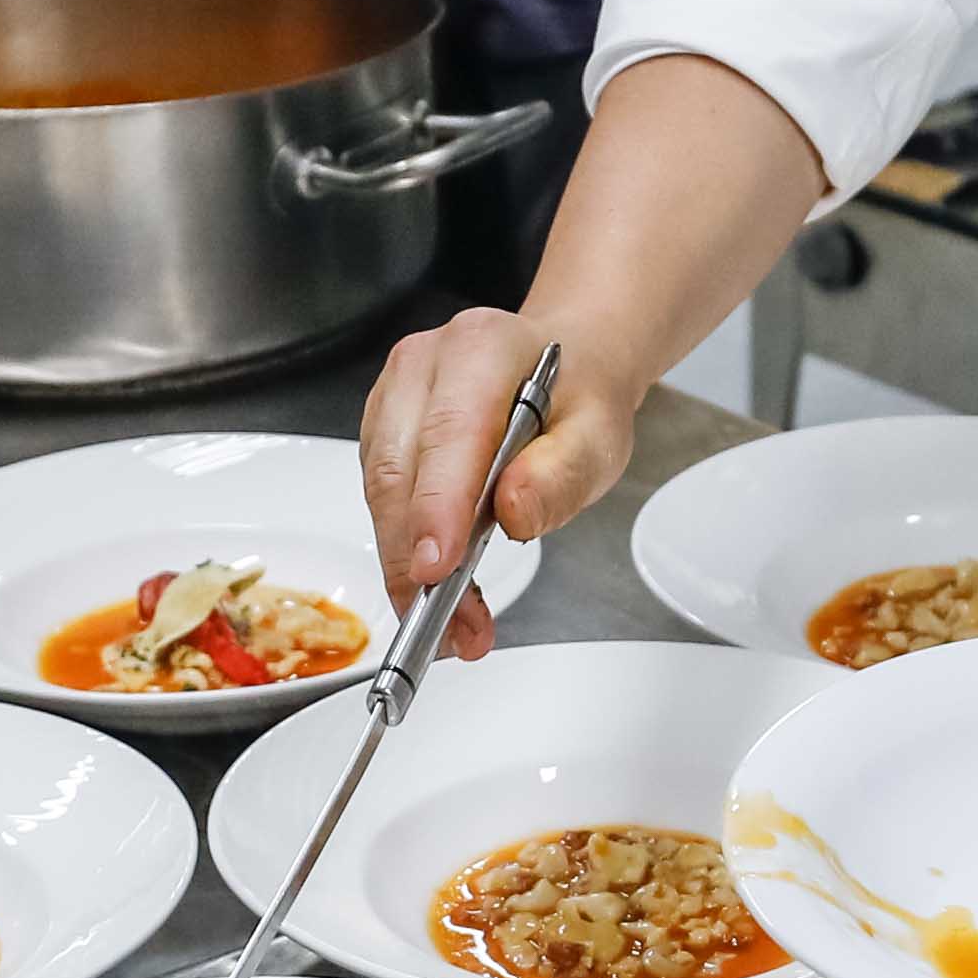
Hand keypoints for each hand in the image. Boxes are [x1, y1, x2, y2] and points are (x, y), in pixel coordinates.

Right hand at [361, 309, 638, 660]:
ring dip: (407, 567)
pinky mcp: (382, 430)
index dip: (437, 508)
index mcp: (482, 348)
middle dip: (417, 560)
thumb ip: (561, 476)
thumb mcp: (598, 438)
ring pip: (379, 491)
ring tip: (454, 624)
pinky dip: (403, 550)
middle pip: (399, 470)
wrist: (565, 368)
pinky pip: (379, 498)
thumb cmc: (577, 400)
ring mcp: (394, 395)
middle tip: (454, 628)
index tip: (436, 572)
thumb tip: (513, 513)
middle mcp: (424, 364)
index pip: (449, 434)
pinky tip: (437, 587)